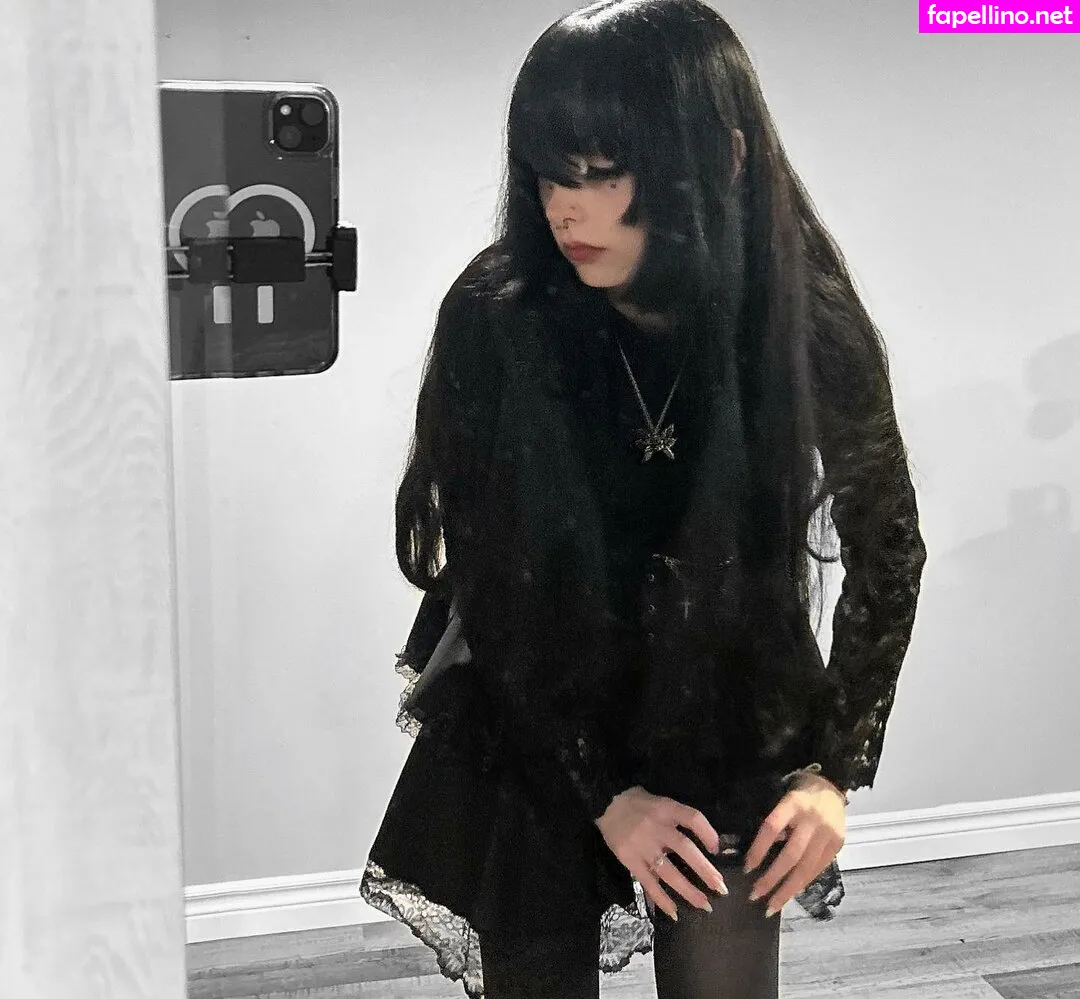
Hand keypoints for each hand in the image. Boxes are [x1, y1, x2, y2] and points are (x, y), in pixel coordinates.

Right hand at [595, 786, 728, 920]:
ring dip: (687, 890)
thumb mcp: (661, 801)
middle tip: (720, 887)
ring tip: (704, 905)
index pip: (692, 818)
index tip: (717, 849)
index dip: (708, 834)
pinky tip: (674, 912)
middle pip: (684, 848)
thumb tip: (705, 841)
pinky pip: (648, 882)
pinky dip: (661, 898)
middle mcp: (655, 827)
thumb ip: (678, 818)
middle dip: (704, 869)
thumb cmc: (639, 802)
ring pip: (668, 870)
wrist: (606, 803)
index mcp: (666, 808)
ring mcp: (642, 845)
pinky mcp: (629, 860)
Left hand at [742, 774, 846, 917]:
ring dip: (787, 890)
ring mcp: (828, 834)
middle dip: (772, 878)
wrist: (831, 787)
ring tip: (772, 906)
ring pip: (806, 868)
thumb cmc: (798, 794)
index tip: (747, 869)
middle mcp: (813, 819)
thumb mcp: (781, 799)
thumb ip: (774, 823)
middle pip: (791, 855)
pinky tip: (790, 894)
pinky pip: (817, 870)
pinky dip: (802, 884)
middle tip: (755, 895)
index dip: (758, 849)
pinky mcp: (838, 845)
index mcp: (793, 803)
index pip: (772, 828)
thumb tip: (756, 854)